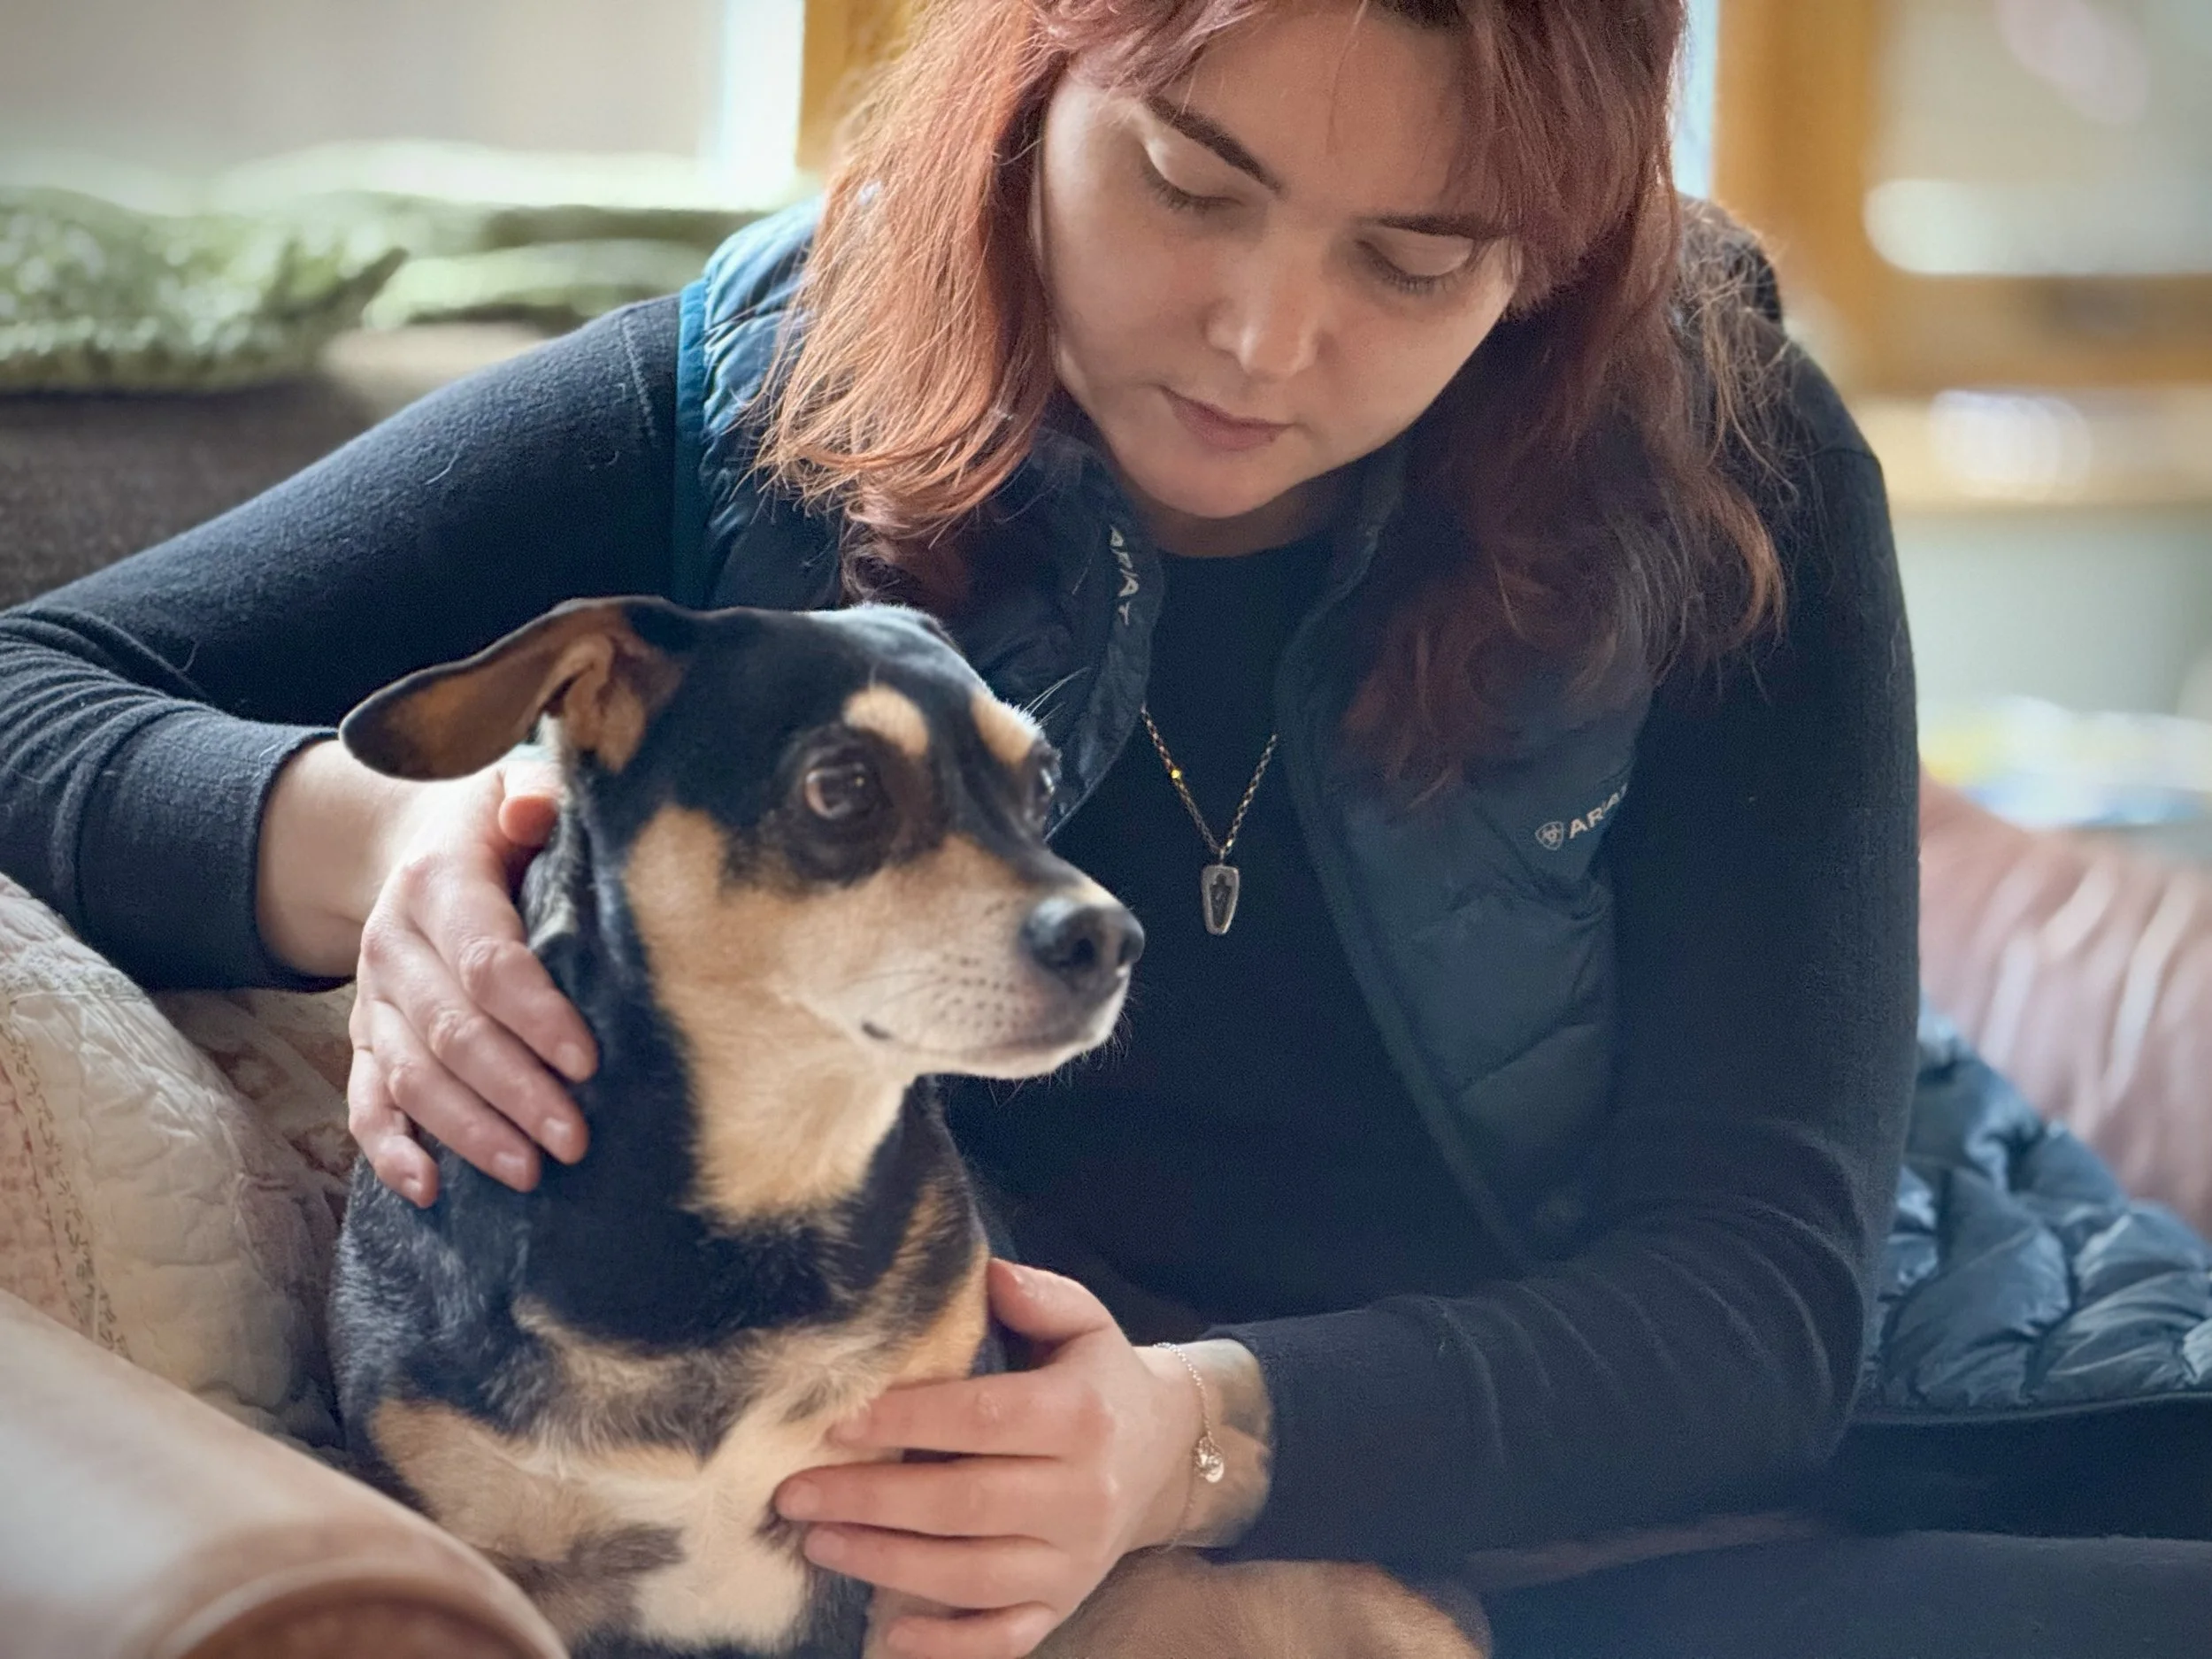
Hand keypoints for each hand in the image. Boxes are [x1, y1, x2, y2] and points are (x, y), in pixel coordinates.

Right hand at [347, 751, 595, 1203]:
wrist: (413, 838)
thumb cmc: (497, 821)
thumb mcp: (517, 781)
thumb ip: (537, 795)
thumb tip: (535, 815)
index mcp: (439, 881)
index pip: (487, 960)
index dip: (535, 1014)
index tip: (587, 1061)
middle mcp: (393, 943)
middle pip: (451, 1032)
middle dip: (514, 1091)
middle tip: (575, 1139)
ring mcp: (371, 998)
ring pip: (411, 1076)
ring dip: (468, 1131)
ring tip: (531, 1173)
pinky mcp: (362, 1038)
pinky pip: (364, 1100)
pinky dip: (390, 1149)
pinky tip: (429, 1191)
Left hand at [773, 1261, 1201, 1658]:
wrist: (1164, 1454)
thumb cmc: (1097, 1379)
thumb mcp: (1083, 1322)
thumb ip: (1036, 1294)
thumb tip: (984, 1273)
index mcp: (1083, 1417)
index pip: (986, 1418)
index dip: (908, 1418)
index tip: (838, 1420)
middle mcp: (1084, 1495)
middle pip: (966, 1504)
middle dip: (871, 1500)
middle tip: (796, 1492)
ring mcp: (1074, 1561)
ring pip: (971, 1576)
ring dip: (884, 1564)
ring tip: (816, 1541)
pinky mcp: (1063, 1604)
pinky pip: (1003, 1638)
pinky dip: (945, 1645)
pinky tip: (886, 1634)